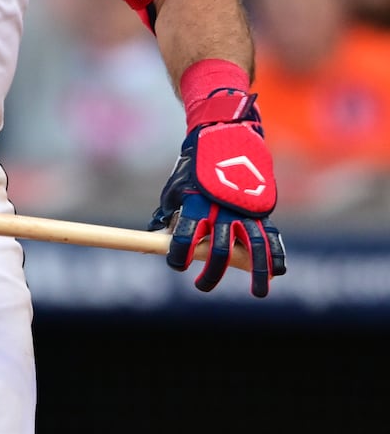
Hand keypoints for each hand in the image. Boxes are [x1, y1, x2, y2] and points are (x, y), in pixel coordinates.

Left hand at [150, 90, 285, 296]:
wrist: (224, 139)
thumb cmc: (194, 171)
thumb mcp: (175, 189)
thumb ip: (167, 215)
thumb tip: (153, 238)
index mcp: (197, 203)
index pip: (186, 236)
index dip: (180, 255)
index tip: (178, 266)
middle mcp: (222, 209)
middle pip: (220, 249)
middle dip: (212, 272)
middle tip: (202, 285)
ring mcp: (246, 210)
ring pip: (254, 247)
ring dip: (257, 272)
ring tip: (259, 293)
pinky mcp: (262, 209)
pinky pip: (273, 235)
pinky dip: (278, 254)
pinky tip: (279, 272)